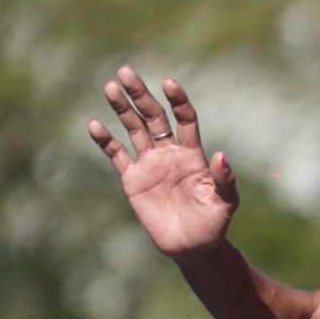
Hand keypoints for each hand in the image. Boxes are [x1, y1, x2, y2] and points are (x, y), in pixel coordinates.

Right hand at [88, 66, 238, 258]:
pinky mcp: (133, 179)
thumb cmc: (214, 224)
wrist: (193, 247)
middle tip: (126, 72)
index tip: (168, 82)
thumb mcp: (225, 202)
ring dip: (122, 109)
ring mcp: (150, 164)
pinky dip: (106, 141)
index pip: (185, 120)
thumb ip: (225, 180)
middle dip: (140, 95)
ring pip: (133, 129)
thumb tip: (222, 156)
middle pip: (154, 117)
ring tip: (110, 86)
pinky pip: (117, 155)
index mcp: (193, 155)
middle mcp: (170, 154)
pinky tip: (94, 125)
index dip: (177, 101)